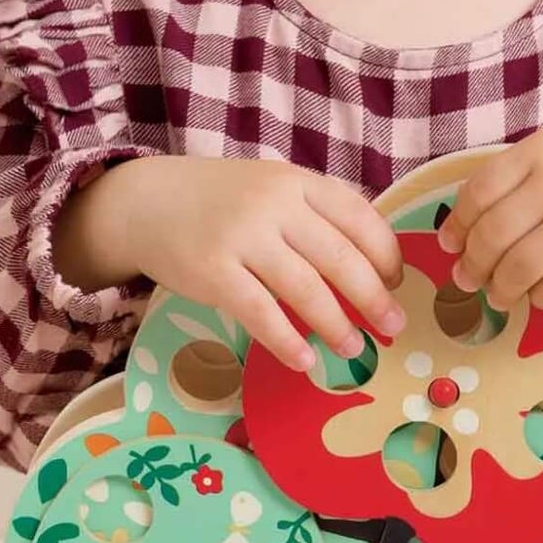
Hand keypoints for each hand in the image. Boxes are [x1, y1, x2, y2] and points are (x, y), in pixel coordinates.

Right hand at [69, 155, 407, 371]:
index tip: (397, 282)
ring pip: (306, 290)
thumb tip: (371, 267)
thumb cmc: (220, 202)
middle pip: (340, 258)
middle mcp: (274, 204)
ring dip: (337, 326)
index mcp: (297, 182)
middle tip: (393, 326)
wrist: (145, 202)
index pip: (359, 217)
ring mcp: (242, 237)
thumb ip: (314, 216)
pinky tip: (305, 361)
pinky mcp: (212, 272)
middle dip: (374, 298)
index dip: (386, 254)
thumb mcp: (271, 189)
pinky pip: (261, 314)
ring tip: (355, 349)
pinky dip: (288, 342)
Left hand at [433, 122, 542, 310]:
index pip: (479, 192)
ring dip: (500, 289)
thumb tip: (464, 226)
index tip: (451, 243)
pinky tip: (540, 294)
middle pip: (491, 236)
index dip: (458, 224)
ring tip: (499, 295)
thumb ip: (521, 175)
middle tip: (467, 279)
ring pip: (516, 271)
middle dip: (472, 265)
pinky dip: (538, 297)